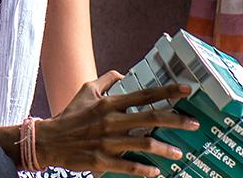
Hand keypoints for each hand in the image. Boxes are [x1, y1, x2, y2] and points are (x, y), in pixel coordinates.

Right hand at [30, 71, 198, 175]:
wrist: (48, 141)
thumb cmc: (69, 116)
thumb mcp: (85, 91)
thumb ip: (106, 81)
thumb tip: (123, 73)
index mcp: (110, 103)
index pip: (144, 94)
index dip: (167, 91)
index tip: (186, 89)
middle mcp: (112, 121)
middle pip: (151, 118)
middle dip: (177, 120)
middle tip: (194, 123)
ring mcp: (108, 142)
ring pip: (144, 144)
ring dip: (165, 149)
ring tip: (179, 152)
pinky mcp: (102, 161)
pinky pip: (128, 166)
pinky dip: (144, 170)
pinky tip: (155, 171)